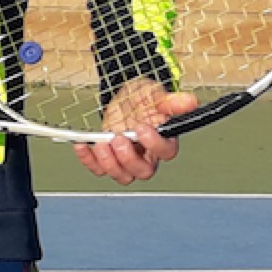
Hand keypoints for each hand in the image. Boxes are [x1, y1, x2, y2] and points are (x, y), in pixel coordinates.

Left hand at [73, 83, 197, 185]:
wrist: (124, 101)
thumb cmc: (143, 101)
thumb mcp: (154, 95)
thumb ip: (169, 101)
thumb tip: (189, 101)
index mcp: (163, 141)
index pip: (166, 152)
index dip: (154, 144)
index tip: (141, 128)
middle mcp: (147, 156)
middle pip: (143, 171)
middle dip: (129, 158)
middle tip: (118, 139)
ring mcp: (127, 160)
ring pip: (123, 176)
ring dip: (109, 163)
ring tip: (101, 144)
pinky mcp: (108, 160)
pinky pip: (98, 170)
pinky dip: (88, 160)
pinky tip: (82, 145)